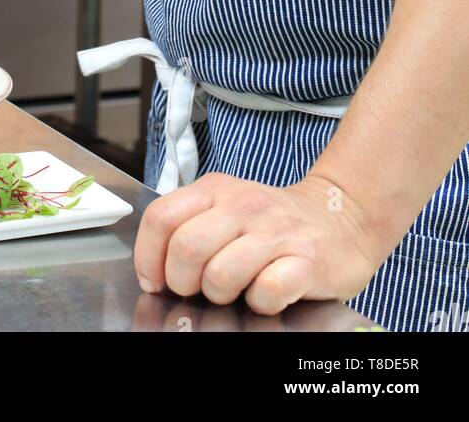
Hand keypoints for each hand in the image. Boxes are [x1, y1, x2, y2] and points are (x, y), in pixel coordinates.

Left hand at [134, 171, 387, 314]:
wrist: (342, 218)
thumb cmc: (274, 222)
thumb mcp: (227, 207)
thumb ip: (191, 226)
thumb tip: (154, 271)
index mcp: (216, 189)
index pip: (161, 218)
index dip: (149, 257)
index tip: (156, 280)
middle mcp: (243, 205)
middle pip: (185, 249)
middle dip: (183, 282)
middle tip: (199, 288)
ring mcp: (276, 232)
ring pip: (220, 275)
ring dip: (221, 294)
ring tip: (237, 288)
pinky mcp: (306, 261)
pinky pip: (266, 291)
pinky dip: (261, 302)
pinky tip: (268, 292)